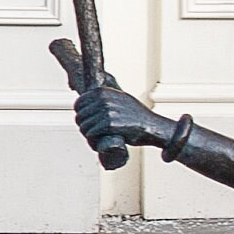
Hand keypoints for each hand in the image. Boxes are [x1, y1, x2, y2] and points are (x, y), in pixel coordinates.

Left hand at [48, 40, 162, 159]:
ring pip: (84, 126)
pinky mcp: (110, 124)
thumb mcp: (120, 99)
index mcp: (104, 91)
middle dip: (84, 126)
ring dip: (88, 135)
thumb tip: (83, 102)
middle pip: (80, 116)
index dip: (81, 115)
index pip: (79, 103)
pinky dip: (93, 140)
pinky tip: (99, 142)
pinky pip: (91, 134)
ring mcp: (108, 111)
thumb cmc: (136, 116)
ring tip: (97, 138)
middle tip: (94, 133)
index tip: (87, 122)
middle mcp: (104, 99)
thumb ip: (104, 98)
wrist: (154, 127)